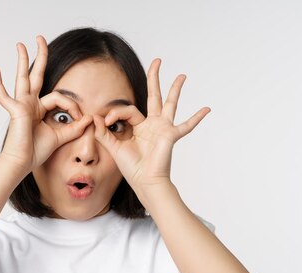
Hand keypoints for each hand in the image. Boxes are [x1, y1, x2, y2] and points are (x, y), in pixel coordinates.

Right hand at [0, 35, 91, 173]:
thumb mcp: (61, 137)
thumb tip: (89, 119)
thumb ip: (75, 128)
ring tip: (21, 45)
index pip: (59, 98)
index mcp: (39, 109)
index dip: (72, 106)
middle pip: (35, 75)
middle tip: (40, 39)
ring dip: (22, 60)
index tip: (81, 118)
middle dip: (40, 56)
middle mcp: (29, 103)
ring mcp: (21, 105)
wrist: (23, 163)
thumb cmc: (36, 151)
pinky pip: (4, 95)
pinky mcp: (15, 110)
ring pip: (22, 78)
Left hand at [93, 58, 210, 196]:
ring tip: (182, 75)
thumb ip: (103, 133)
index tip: (106, 122)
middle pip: (153, 96)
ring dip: (175, 89)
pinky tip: (207, 109)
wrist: (145, 182)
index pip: (126, 110)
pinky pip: (186, 126)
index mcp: (138, 126)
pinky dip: (196, 118)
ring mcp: (163, 128)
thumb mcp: (113, 148)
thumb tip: (95, 117)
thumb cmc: (132, 169)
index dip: (115, 113)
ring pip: (170, 103)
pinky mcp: (170, 135)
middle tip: (157, 61)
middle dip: (154, 78)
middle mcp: (152, 124)